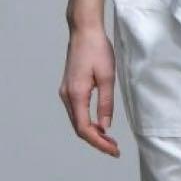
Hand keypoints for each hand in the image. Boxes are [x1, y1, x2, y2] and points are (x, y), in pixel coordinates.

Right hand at [58, 23, 120, 156]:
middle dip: (96, 141)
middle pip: (79, 128)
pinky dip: (88, 122)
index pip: (85, 128)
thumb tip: (105, 127)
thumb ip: (106, 104)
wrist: (84, 30)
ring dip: (92, 133)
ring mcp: (66, 92)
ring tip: (110, 140)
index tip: (113, 150)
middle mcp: (67, 96)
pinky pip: (77, 112)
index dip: (99, 143)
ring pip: (77, 121)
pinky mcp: (69, 88)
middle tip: (115, 149)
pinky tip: (100, 125)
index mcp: (76, 95)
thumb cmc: (97, 50)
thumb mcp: (108, 77)